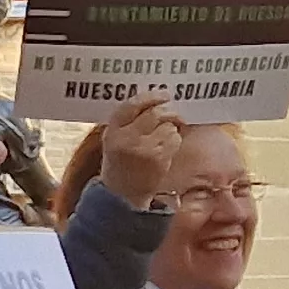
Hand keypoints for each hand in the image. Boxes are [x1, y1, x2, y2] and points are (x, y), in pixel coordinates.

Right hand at [95, 93, 184, 208]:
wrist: (122, 193)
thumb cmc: (119, 162)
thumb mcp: (114, 139)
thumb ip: (128, 120)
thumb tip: (155, 101)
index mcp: (113, 130)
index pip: (132, 105)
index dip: (150, 97)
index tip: (164, 95)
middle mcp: (127, 138)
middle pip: (155, 113)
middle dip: (167, 112)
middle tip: (172, 114)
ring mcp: (144, 149)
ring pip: (168, 126)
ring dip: (170, 128)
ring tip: (161, 137)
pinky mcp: (159, 158)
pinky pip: (175, 139)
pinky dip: (174, 140)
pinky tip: (165, 148)